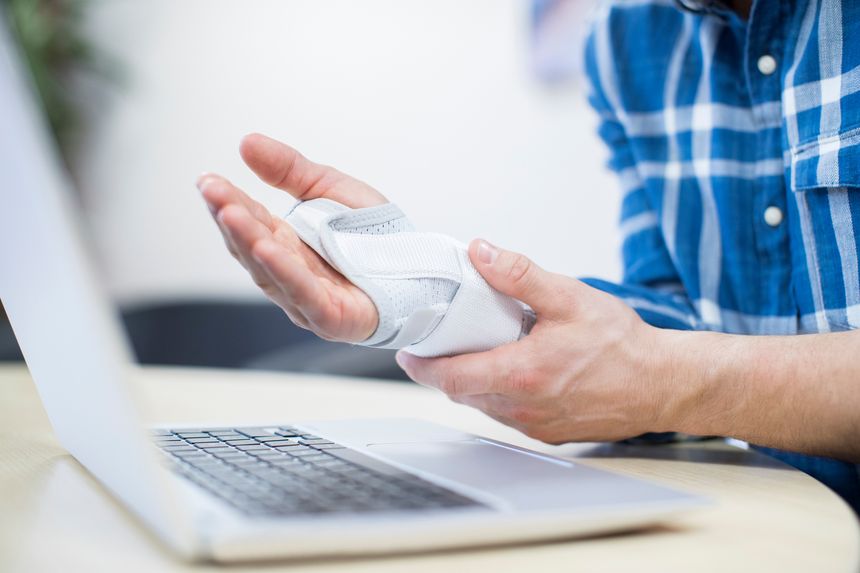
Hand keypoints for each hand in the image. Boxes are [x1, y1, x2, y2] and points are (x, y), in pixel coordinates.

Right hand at [198, 133, 385, 341]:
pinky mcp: (332, 317)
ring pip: (271, 272)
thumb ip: (291, 170)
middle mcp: (291, 273)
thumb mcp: (330, 190)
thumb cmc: (376, 237)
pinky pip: (305, 295)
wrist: (423, 269)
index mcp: (287, 243)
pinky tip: (266, 249)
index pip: (250, 222)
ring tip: (230, 214)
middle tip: (212, 190)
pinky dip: (284, 273)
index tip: (208, 180)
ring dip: (248, 243)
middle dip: (231, 218)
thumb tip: (247, 142)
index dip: (227, 202)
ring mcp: (308, 299)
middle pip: (253, 247)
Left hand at [396, 240, 676, 443]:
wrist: (663, 383)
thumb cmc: (623, 344)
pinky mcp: (549, 432)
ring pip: (484, 404)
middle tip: (444, 342)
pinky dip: (500, 393)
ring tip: (480, 349)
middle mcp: (522, 407)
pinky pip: (508, 414)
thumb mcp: (569, 297)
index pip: (450, 378)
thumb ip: (520, 275)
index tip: (409, 353)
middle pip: (462, 391)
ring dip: (474, 380)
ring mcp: (535, 425)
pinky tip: (514, 369)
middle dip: (446, 368)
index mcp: (521, 374)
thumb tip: (481, 253)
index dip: (422, 366)